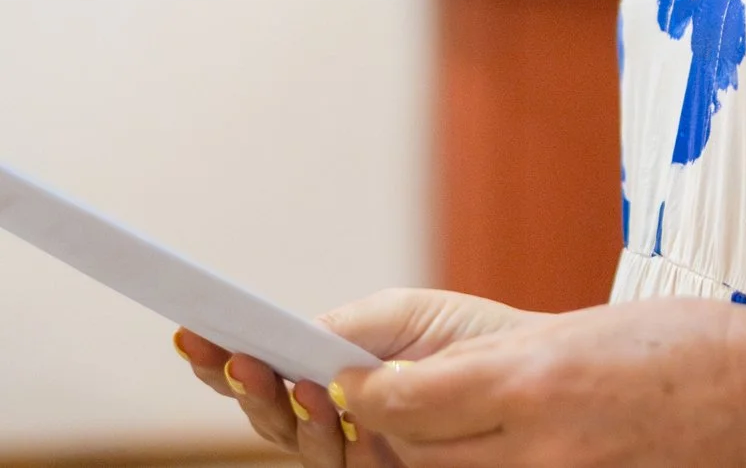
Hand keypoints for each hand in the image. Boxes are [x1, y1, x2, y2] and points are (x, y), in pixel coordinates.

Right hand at [175, 288, 535, 466]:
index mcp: (335, 373)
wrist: (532, 373)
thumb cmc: (467, 341)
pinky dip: (322, 430)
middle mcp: (338, 420)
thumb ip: (345, 330)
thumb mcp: (404, 316)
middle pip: (269, 413)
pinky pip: (343, 462)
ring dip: (275, 405)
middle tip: (224, 354)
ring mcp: (359, 451)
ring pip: (296, 442)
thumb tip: (289, 342)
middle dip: (239, 384)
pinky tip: (322, 397)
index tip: (189, 332)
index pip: (266, 371)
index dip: (224, 359)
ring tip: (265, 366)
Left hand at [333, 297, 745, 467]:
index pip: (406, 399)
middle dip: (396, 433)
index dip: (369, 390)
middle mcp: (538, 446)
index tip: (354, 379)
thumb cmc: (699, 352)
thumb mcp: (591, 335)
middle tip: (391, 410)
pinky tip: (503, 459)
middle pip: (417, 455)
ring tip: (452, 437)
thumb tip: (441, 383)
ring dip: (437, 464)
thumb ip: (511, 364)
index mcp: (539, 376)